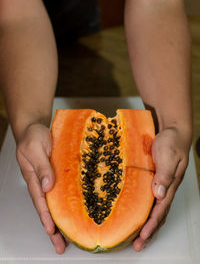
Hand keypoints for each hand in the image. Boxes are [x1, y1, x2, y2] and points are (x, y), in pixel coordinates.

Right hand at [16, 123, 66, 253]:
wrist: (37, 128)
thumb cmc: (33, 137)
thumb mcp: (35, 148)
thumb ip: (41, 167)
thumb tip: (47, 186)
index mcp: (34, 178)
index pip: (40, 202)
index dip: (46, 217)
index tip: (51, 231)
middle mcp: (42, 182)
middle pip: (47, 209)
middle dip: (53, 228)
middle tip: (60, 245)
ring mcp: (51, 179)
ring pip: (56, 204)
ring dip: (62, 220)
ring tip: (70, 237)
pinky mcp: (59, 174)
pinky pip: (64, 191)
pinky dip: (69, 204)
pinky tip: (76, 212)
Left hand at [133, 126, 191, 250]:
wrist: (173, 131)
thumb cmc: (172, 143)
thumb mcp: (168, 156)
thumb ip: (164, 175)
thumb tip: (159, 194)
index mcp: (170, 185)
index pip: (160, 210)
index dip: (152, 225)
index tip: (143, 238)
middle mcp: (165, 188)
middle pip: (158, 214)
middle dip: (149, 231)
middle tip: (138, 245)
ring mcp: (160, 184)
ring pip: (154, 209)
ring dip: (146, 223)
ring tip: (136, 236)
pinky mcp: (154, 179)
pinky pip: (149, 198)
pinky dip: (144, 209)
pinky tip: (135, 212)